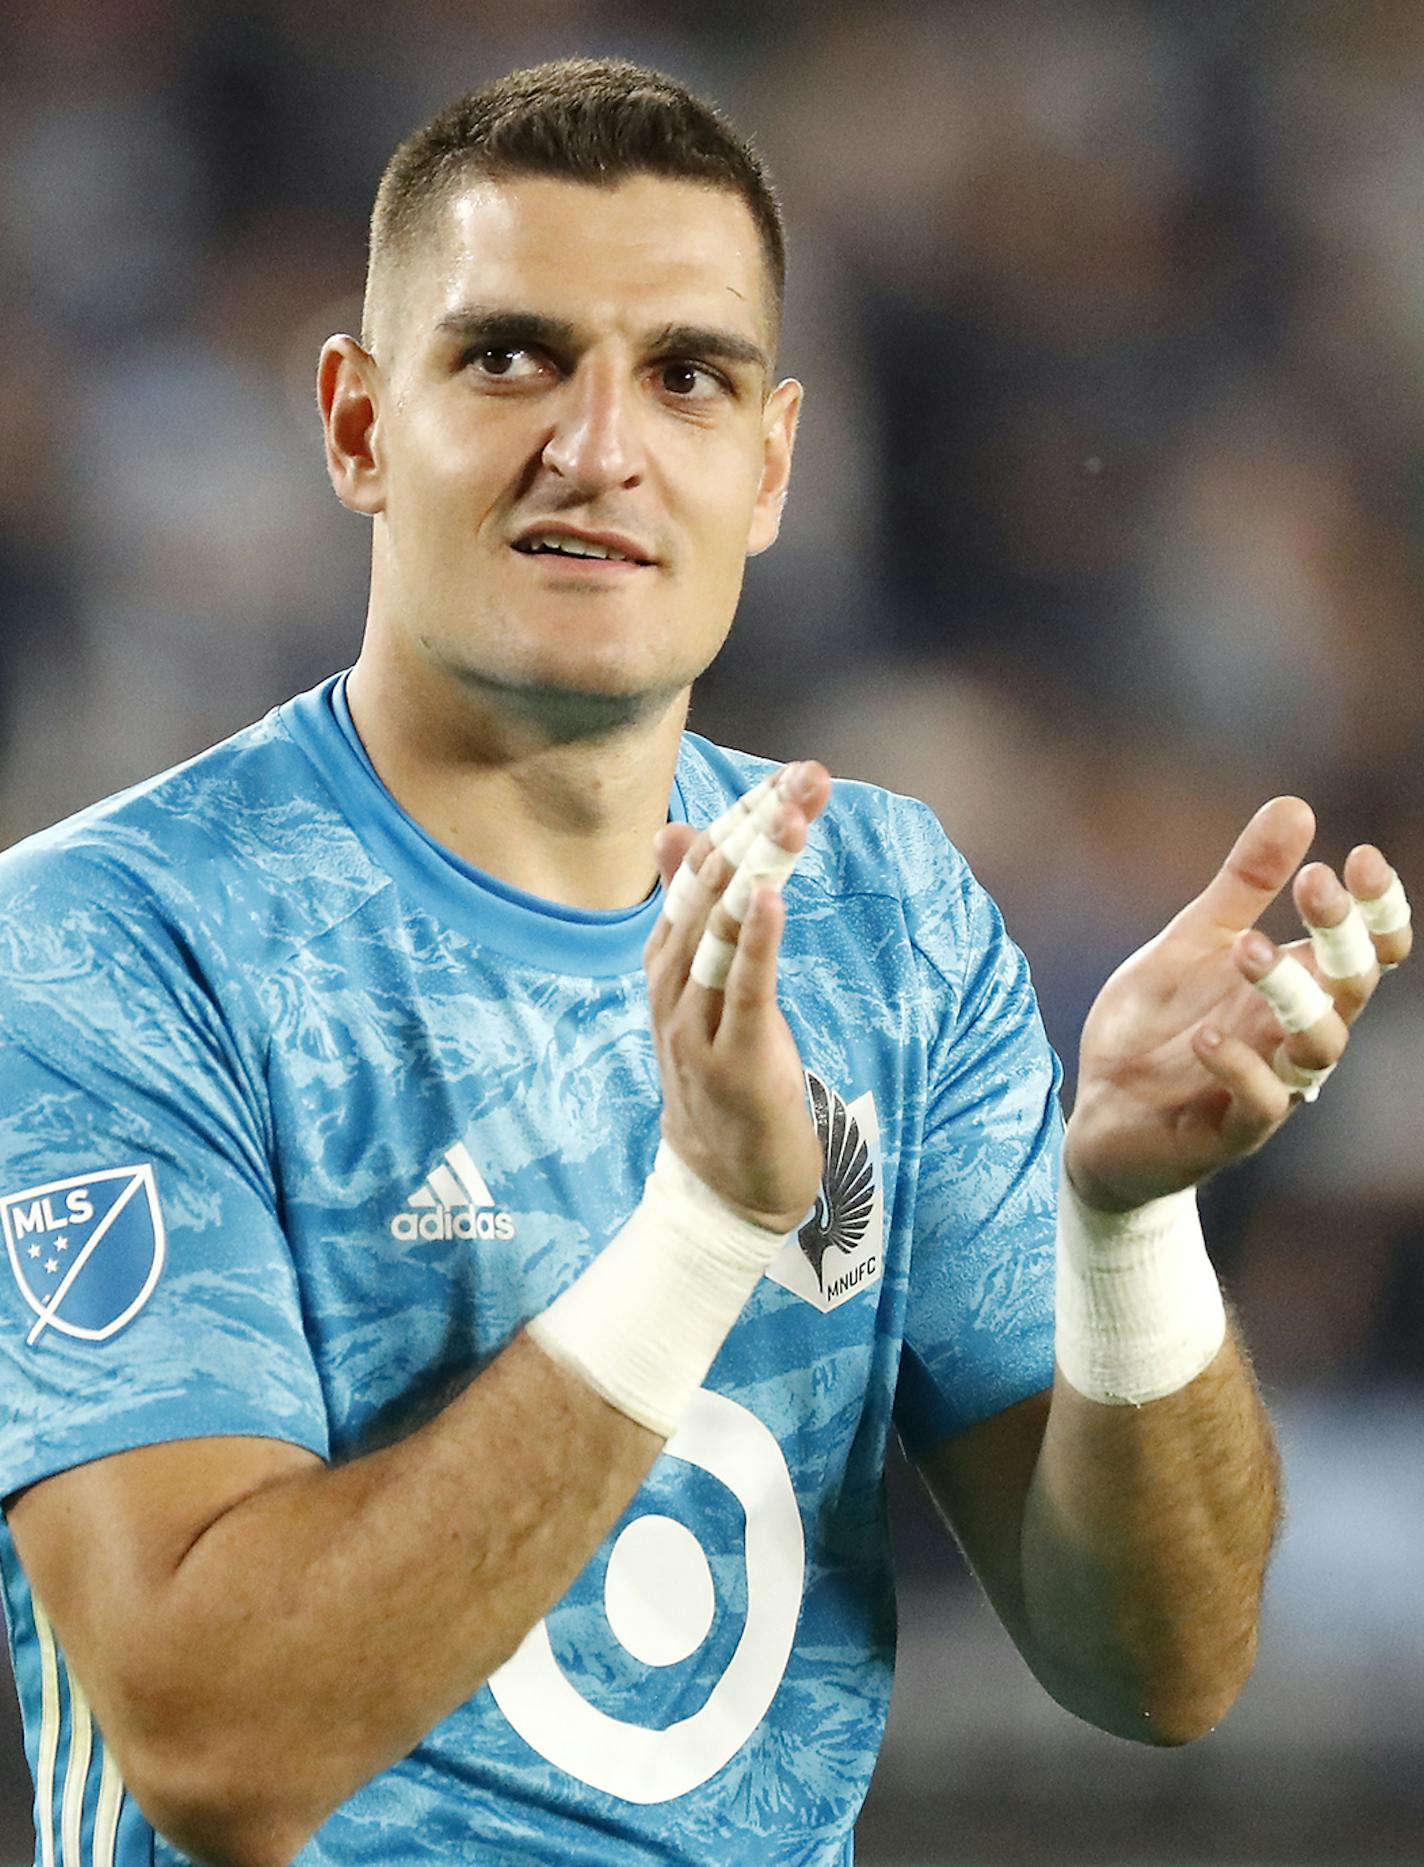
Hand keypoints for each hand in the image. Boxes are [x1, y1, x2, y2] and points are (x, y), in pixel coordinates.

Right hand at [642, 762, 832, 1231]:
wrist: (724, 1191)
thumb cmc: (725, 1082)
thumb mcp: (709, 992)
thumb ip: (698, 916)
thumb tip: (676, 832)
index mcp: (666, 967)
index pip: (697, 874)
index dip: (743, 820)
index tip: (791, 775)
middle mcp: (671, 990)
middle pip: (708, 892)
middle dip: (757, 829)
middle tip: (803, 777)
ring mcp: (695, 1028)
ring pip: (718, 933)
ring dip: (757, 869)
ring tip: (789, 816)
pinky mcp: (733, 1063)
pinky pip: (742, 991)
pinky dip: (754, 940)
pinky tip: (770, 896)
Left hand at [1064, 797, 1411, 1212]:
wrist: (1102, 1115)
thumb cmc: (1158, 1029)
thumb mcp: (1191, 943)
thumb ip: (1242, 885)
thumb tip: (1296, 804)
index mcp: (1297, 986)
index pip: (1368, 950)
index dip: (1377, 908)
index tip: (1360, 857)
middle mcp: (1295, 1036)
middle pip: (1352, 987)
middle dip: (1343, 934)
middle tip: (1313, 881)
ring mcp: (1269, 1085)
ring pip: (1318, 1046)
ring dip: (1292, 995)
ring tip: (1250, 948)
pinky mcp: (1228, 1132)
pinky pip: (1260, 1105)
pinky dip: (1239, 1067)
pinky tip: (1206, 1034)